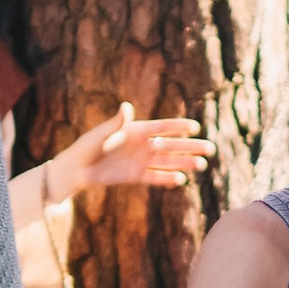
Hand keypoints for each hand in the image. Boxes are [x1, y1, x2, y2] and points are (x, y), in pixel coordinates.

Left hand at [55, 104, 213, 198]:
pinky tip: (181, 180)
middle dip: (191, 147)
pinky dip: (166, 179)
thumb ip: (116, 124)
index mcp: (137, 130)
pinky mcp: (136, 177)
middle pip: (172, 145)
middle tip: (210, 149)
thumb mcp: (101, 134)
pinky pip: (155, 178)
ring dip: (184, 163)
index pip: (163, 127)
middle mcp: (143, 145)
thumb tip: (126, 107)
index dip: (178, 127)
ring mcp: (141, 161)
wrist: (78, 168)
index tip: (195, 127)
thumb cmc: (88, 146)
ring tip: (201, 165)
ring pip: (167, 162)